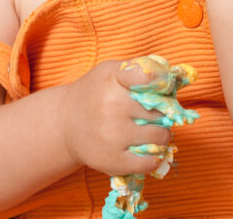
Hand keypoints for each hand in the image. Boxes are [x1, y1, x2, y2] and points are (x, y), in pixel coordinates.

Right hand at [58, 59, 173, 175]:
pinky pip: (149, 163)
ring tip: (150, 131)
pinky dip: (154, 158)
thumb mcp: (110, 71)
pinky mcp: (111, 161)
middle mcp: (112, 107)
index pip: (150, 78)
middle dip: (162, 113)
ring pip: (160, 137)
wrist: (64, 123)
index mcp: (113, 81)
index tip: (160, 89)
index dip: (161, 83)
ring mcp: (112, 136)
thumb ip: (137, 69)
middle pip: (161, 111)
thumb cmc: (95, 93)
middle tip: (153, 115)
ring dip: (161, 135)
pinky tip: (147, 150)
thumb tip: (168, 78)